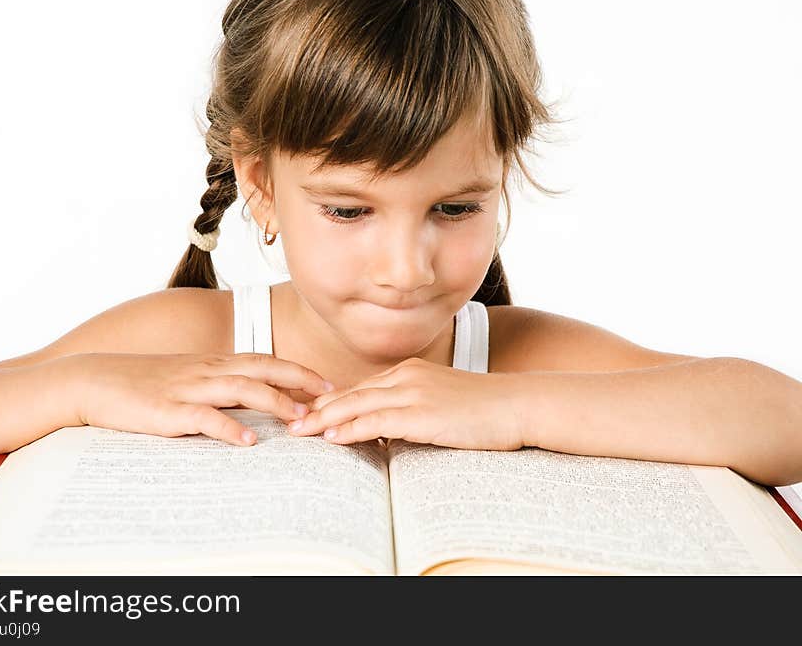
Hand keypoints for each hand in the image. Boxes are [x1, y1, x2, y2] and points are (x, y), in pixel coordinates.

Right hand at [69, 352, 332, 445]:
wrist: (93, 380)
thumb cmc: (143, 382)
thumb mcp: (187, 378)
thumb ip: (218, 385)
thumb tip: (251, 400)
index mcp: (213, 363)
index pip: (264, 360)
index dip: (298, 370)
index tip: (327, 382)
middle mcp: (207, 370)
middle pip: (262, 368)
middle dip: (300, 379)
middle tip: (331, 394)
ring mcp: (188, 388)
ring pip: (240, 389)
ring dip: (274, 402)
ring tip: (300, 419)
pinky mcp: (168, 410)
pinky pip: (204, 418)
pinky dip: (228, 428)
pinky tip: (248, 441)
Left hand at [285, 357, 523, 449]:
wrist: (518, 405)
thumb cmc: (485, 408)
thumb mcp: (442, 401)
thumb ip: (412, 408)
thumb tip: (386, 429)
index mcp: (410, 371)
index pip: (361, 386)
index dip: (332, 400)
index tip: (308, 412)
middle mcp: (407, 376)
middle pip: (351, 392)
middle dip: (318, 409)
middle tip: (291, 422)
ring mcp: (414, 392)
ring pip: (357, 404)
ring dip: (324, 420)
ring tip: (300, 432)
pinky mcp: (422, 412)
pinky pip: (376, 420)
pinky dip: (350, 428)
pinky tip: (333, 438)